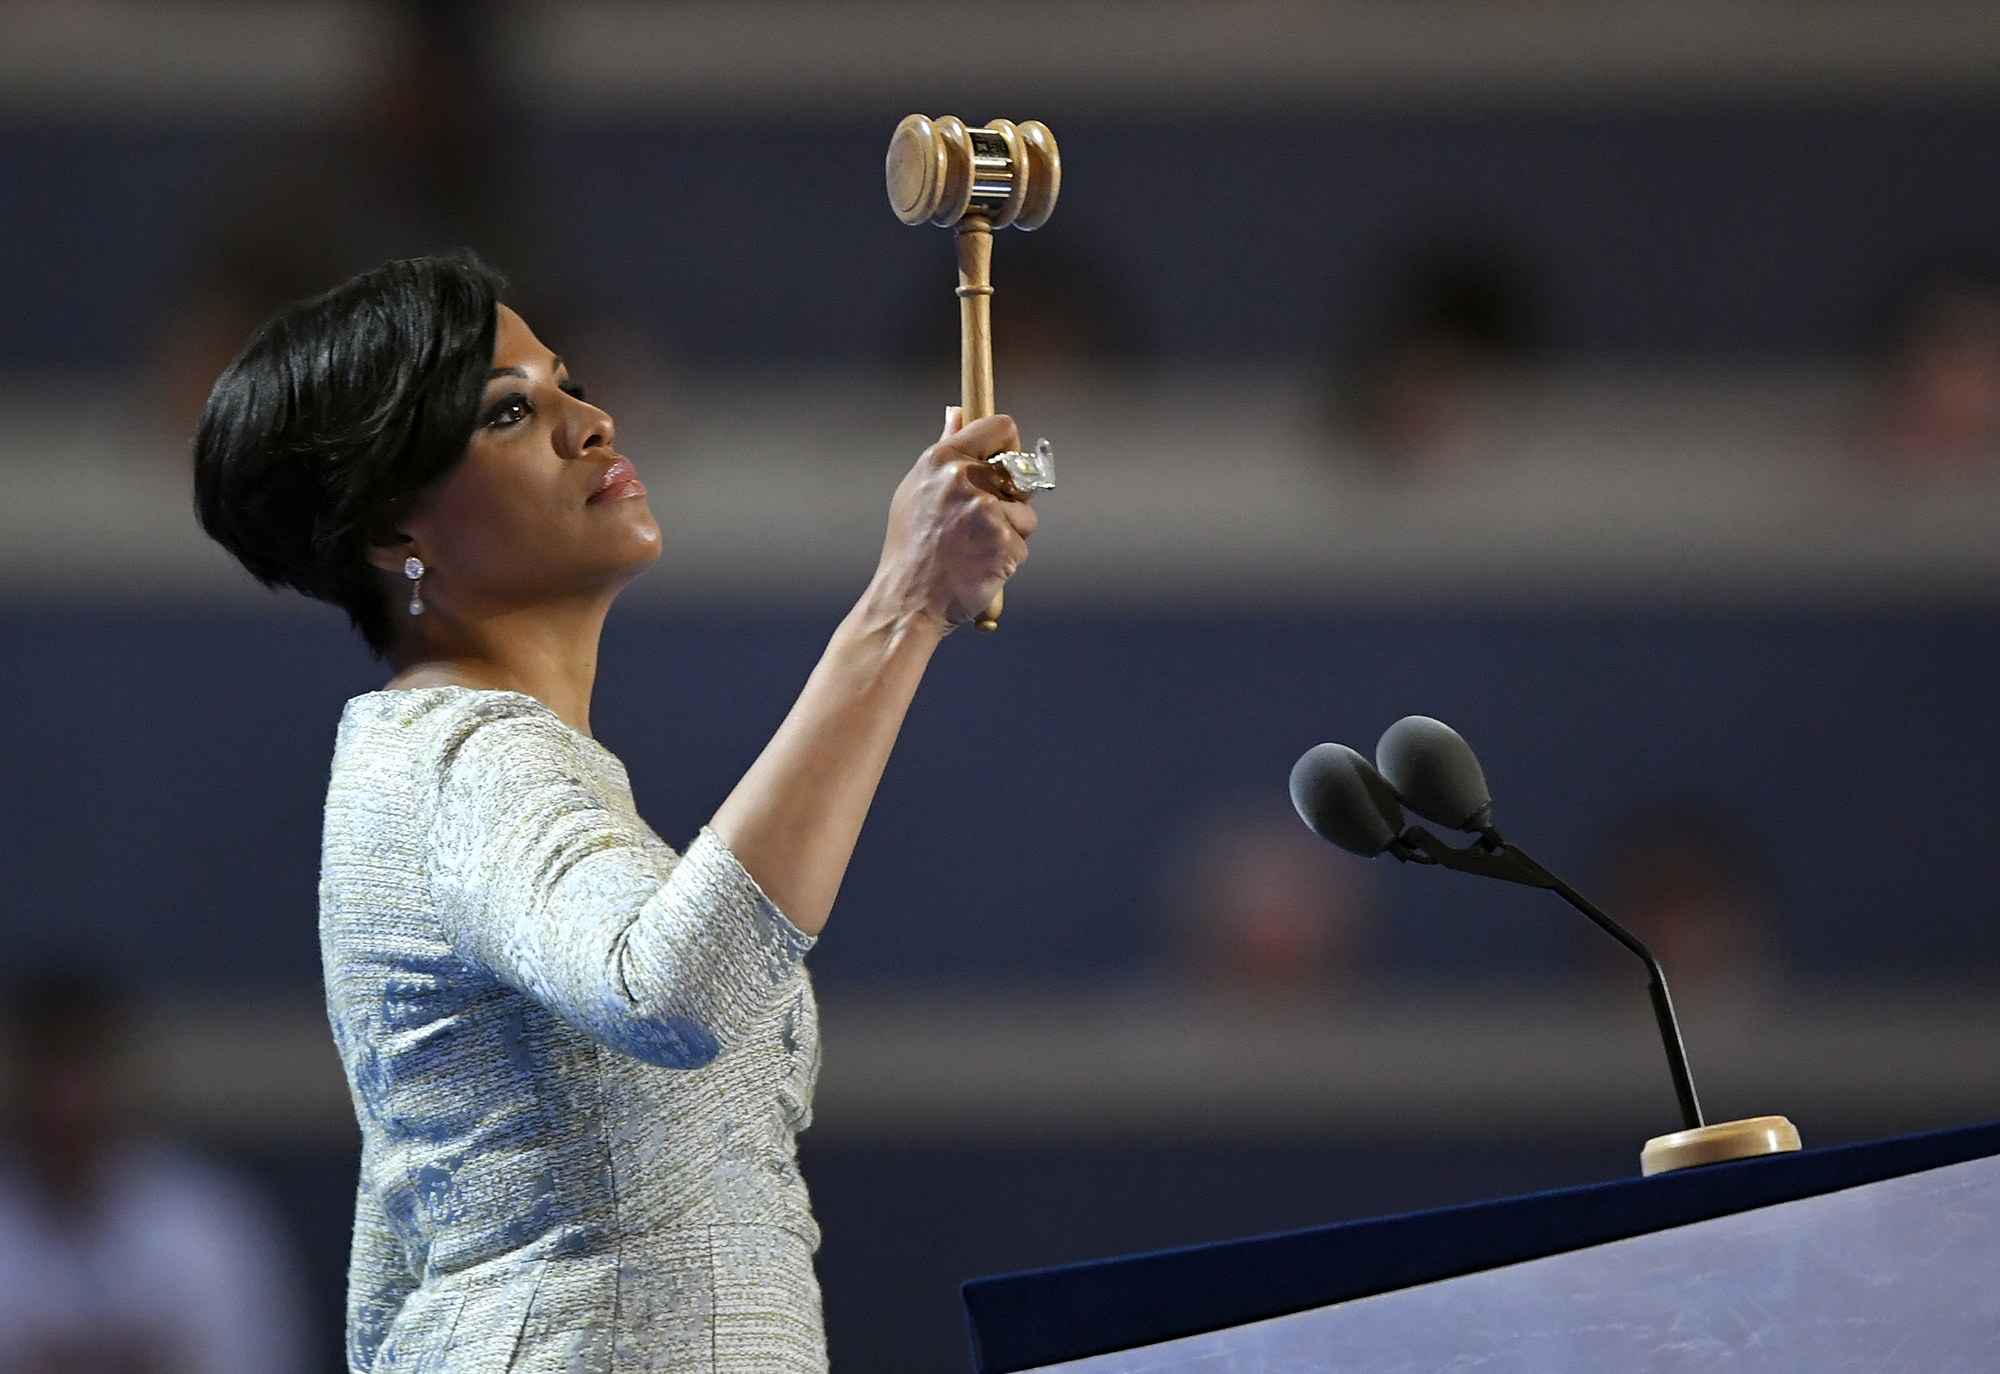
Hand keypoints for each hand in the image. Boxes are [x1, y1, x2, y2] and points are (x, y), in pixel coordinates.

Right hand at [871, 408, 1038, 631]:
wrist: (906, 602)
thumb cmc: (911, 549)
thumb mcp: (916, 489)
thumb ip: (945, 448)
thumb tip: (957, 411)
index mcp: (941, 459)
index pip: (1001, 426)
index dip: (1010, 445)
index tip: (1006, 463)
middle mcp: (962, 479)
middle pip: (1019, 473)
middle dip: (1010, 499)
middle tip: (981, 524)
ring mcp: (985, 511)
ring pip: (1025, 515)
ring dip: (1010, 533)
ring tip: (974, 550)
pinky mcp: (1002, 543)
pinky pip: (1022, 545)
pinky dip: (1007, 560)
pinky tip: (979, 568)